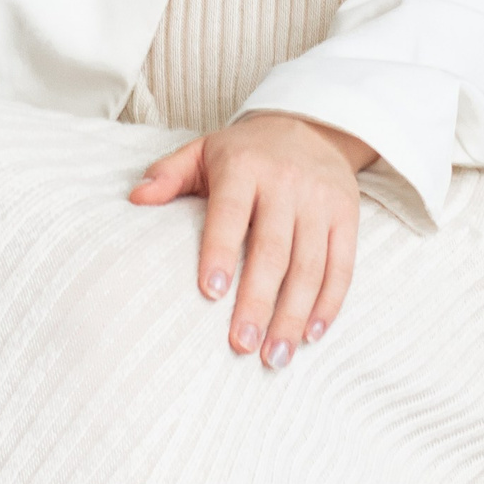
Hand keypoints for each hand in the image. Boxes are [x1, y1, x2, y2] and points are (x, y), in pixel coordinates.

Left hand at [127, 109, 377, 367]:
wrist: (311, 127)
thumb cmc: (245, 152)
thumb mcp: (203, 151)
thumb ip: (168, 174)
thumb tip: (135, 199)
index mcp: (244, 166)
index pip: (230, 212)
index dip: (221, 251)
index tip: (209, 293)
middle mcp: (286, 182)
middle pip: (273, 249)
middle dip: (258, 301)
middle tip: (241, 345)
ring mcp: (321, 200)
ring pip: (309, 265)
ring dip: (293, 315)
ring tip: (275, 356)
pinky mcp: (347, 215)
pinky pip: (342, 264)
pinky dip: (329, 302)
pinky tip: (311, 334)